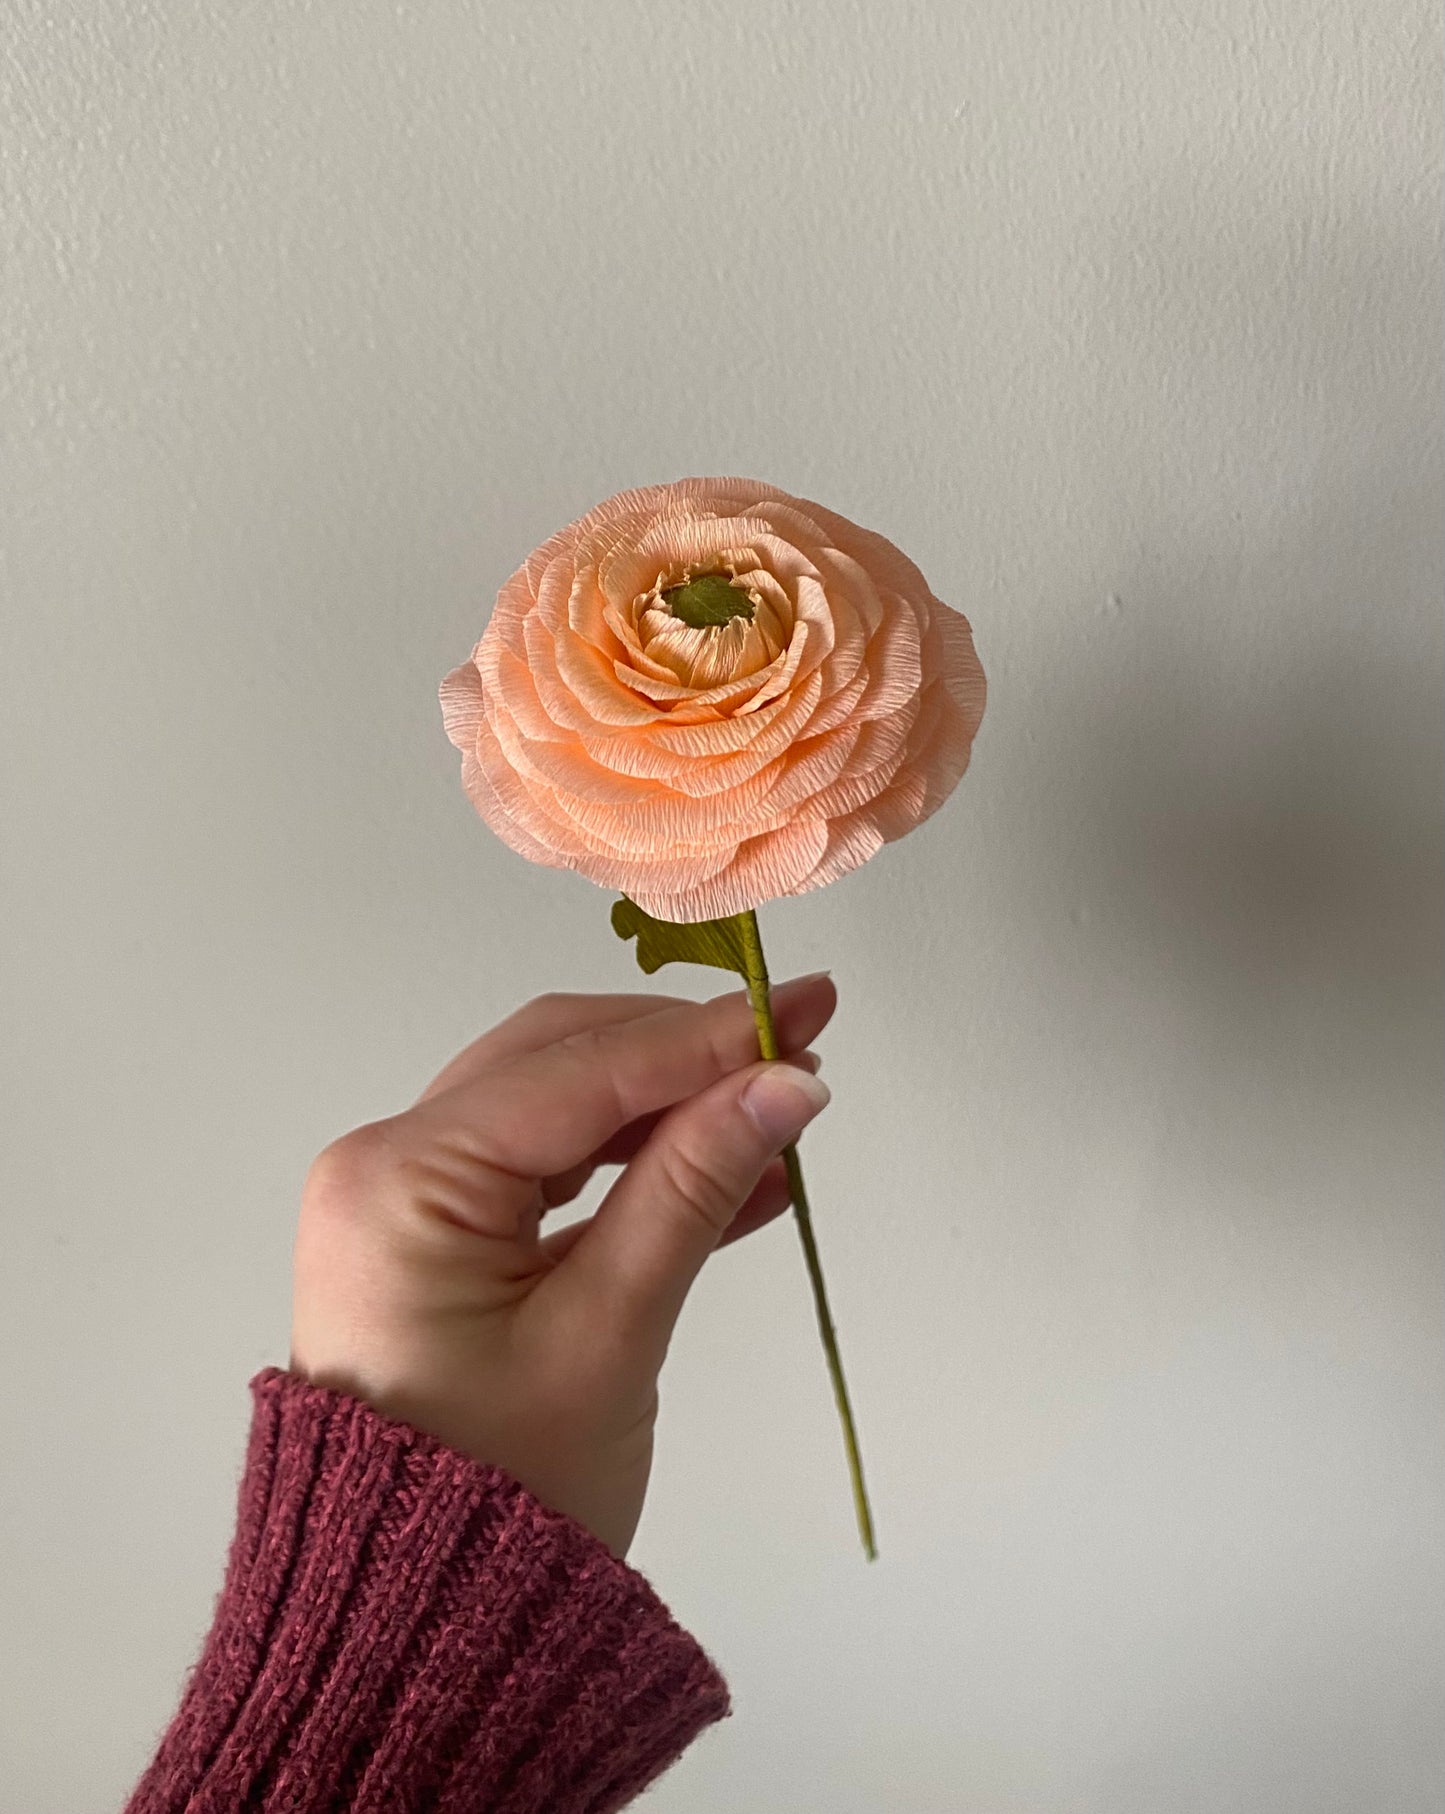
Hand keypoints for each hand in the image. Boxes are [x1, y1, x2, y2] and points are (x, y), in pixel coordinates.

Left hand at [290, 973, 836, 1555]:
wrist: (420, 1633)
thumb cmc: (505, 1495)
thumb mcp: (608, 1333)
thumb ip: (693, 1188)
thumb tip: (788, 1083)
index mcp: (401, 1178)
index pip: (577, 1072)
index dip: (704, 1037)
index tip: (809, 1008)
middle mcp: (386, 1166)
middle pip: (556, 1065)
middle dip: (682, 1052)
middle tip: (800, 1044)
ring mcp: (405, 1201)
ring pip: (556, 1111)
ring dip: (665, 1107)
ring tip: (777, 1108)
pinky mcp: (438, 1240)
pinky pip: (546, 1175)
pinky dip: (632, 1169)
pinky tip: (733, 1174)